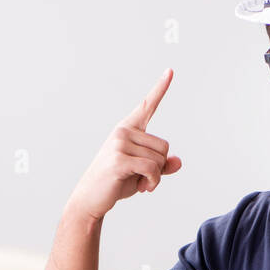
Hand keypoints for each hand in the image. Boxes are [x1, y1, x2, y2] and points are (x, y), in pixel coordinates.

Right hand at [68, 69, 182, 220]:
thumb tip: (178, 161)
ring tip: (140, 184)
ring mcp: (119, 144)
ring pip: (159, 159)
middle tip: (144, 178)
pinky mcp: (119, 159)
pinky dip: (153, 181)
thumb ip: (161, 165)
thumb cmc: (115, 182)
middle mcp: (123, 131)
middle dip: (159, 166)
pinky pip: (152, 168)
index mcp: (128, 129)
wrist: (90, 199)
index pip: (147, 105)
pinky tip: (144, 188)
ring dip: (156, 177)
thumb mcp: (142, 172)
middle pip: (164, 146)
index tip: (171, 71)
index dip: (160, 88)